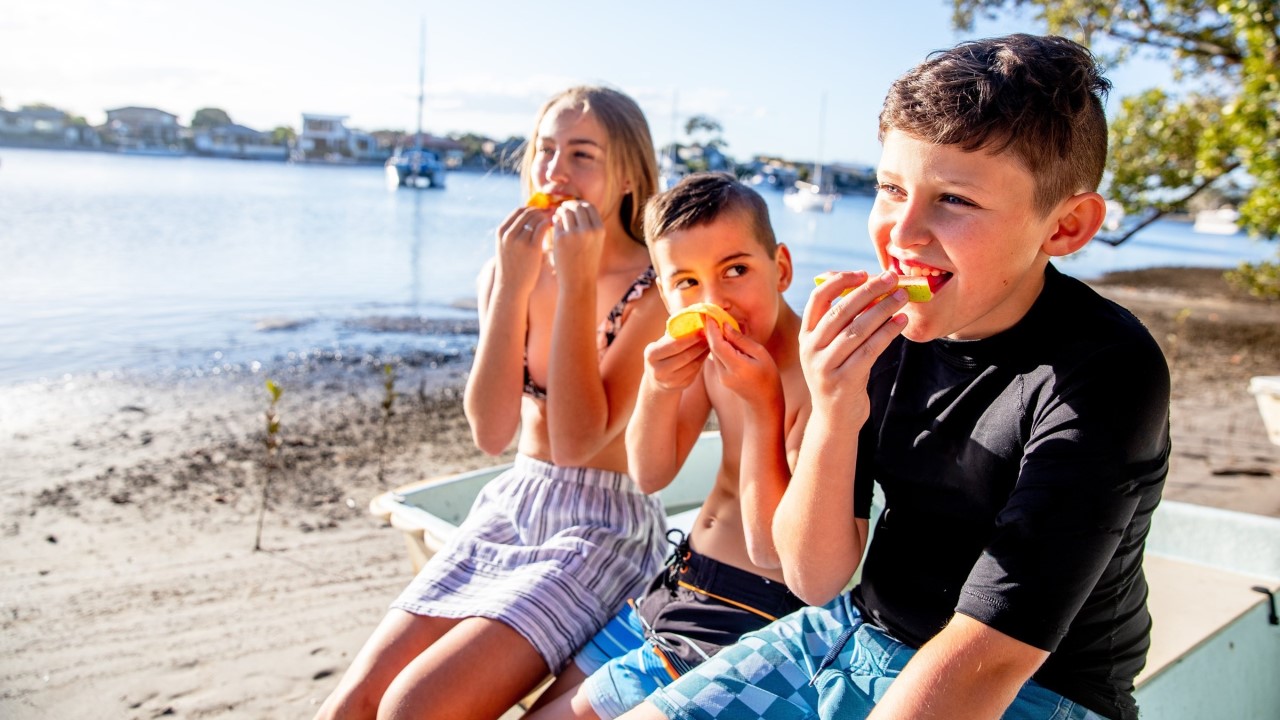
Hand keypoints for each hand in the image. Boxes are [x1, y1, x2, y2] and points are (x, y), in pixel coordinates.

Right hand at [494, 207, 551, 294]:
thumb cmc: (512, 268)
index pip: (519, 211)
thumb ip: (514, 233)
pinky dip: (550, 224)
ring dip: (548, 216)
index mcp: (502, 231)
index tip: (542, 211)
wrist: (511, 287)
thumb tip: (529, 220)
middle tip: (553, 212)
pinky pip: (543, 228)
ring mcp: (520, 240)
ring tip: (556, 219)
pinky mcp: (532, 247)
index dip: (532, 208)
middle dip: (542, 211)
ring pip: (537, 219)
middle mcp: (509, 233)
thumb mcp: (507, 247)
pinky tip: (556, 227)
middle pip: (529, 212)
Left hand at [547, 200, 604, 280]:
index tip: (575, 206)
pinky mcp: (561, 238)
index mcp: (599, 229)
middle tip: (564, 208)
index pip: (589, 206)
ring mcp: (574, 234)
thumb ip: (589, 224)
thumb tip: (576, 205)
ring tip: (558, 215)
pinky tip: (554, 223)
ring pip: (565, 212)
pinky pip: (556, 222)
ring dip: (560, 211)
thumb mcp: (596, 241)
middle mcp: (589, 229)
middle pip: (577, 206)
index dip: (581, 204)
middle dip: (569, 205)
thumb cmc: (587, 261)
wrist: (578, 281)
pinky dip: (555, 220)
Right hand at [643, 332, 709, 393]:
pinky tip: (706, 353)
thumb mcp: (661, 343)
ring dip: (703, 353)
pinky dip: (702, 361)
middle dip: (699, 344)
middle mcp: (658, 370)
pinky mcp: (680, 386)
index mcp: (651, 355)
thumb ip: (674, 333)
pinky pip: (695, 372)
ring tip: (710, 342)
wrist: (657, 378)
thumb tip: (693, 318)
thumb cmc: (662, 353)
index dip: (690, 337)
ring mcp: (669, 381)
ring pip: (692, 365)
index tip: (702, 328)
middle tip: (710, 335)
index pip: (674, 345)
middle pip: (685, 356)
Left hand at [705, 321, 779, 406]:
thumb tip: (725, 327)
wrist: (765, 402)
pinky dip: (718, 347)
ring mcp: (721, 378)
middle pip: (712, 348)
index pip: (718, 344)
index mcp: (736, 367)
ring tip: (716, 322)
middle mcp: (724, 373)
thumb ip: (741, 340)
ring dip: (714, 338)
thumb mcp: (760, 354)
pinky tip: (723, 338)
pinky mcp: (721, 378)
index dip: (711, 328)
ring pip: (713, 353)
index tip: (709, 314)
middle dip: (710, 330)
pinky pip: (717, 359)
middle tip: (710, 314)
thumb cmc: (769, 376)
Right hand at [800, 270, 906, 418]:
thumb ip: (842, 322)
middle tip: (892, 278)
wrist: (835, 419)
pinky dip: (887, 333)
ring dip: (883, 309)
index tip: (864, 273)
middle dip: (869, 290)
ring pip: (857, 329)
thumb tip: (871, 286)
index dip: (841, 281)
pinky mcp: (843, 381)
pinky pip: (870, 350)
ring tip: (902, 297)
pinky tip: (901, 322)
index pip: (818, 297)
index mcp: (805, 335)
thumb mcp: (831, 348)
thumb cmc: (839, 375)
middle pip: (841, 310)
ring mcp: (824, 366)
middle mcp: (810, 349)